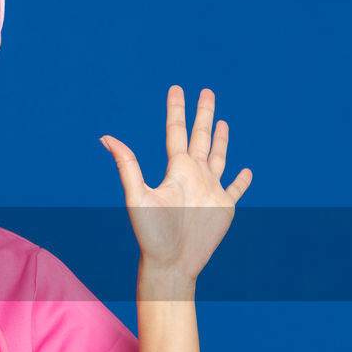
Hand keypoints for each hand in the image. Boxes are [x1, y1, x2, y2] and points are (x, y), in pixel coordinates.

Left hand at [99, 86, 251, 283]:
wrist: (171, 263)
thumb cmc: (152, 233)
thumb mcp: (137, 196)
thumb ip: (127, 165)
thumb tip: (106, 137)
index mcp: (175, 170)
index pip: (176, 131)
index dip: (177, 109)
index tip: (177, 88)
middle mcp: (193, 175)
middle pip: (201, 137)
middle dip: (204, 114)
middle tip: (207, 92)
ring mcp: (210, 190)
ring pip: (218, 157)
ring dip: (221, 139)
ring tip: (222, 122)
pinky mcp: (225, 206)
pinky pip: (236, 188)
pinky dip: (242, 179)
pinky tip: (246, 170)